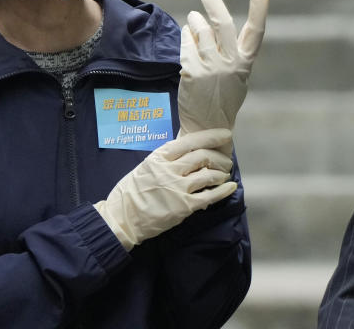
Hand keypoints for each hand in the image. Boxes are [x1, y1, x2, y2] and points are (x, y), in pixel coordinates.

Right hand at [93, 128, 236, 250]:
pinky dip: (223, 190)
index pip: (189, 141)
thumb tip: (187, 152)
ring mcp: (177, 188)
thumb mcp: (146, 166)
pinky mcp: (184, 207)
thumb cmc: (131, 192)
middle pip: (202, 156)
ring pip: (208, 174)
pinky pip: (210, 196)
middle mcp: (169, 170)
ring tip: (225, 174)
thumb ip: (165, 159)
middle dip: (220, 156)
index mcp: (159, 157)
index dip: (211, 136)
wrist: (122, 218)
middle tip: (227, 159)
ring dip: (221, 173)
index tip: (225, 134)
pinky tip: (231, 187)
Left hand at [177, 0, 268, 153]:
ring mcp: (210, 68)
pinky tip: (188, 36)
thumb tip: (213, 23)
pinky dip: (187, 36)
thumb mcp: (238, 75)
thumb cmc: (223, 98)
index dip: (259, 10)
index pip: (256, 32)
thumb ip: (233, 51)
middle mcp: (230, 64)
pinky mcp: (191, 72)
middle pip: (223, 24)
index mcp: (245, 63)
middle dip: (214, 2)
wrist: (206, 127)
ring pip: (200, 31)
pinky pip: (187, 44)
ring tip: (194, 20)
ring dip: (195, 21)